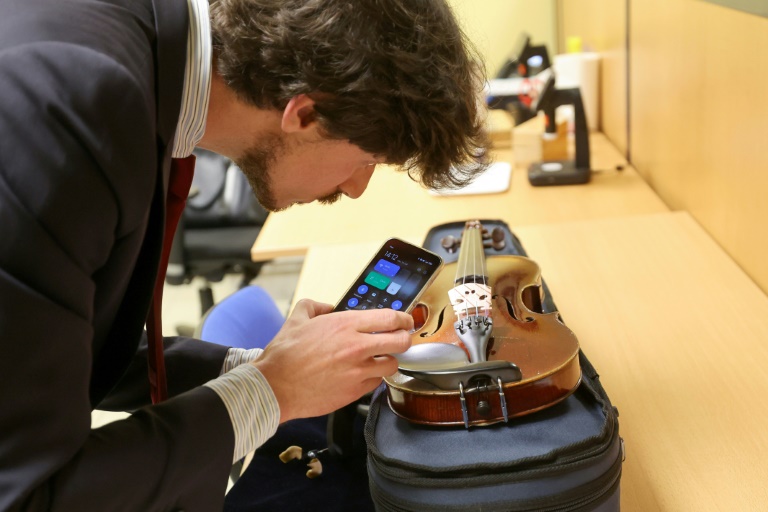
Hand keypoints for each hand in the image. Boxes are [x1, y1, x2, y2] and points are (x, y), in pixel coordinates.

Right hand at [251, 299, 412, 421]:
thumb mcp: (297, 319)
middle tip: (400, 340)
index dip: (404, 319)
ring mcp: (358, 370)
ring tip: (379, 360)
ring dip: (388, 361)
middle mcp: (357, 346)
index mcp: (346, 324)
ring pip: (392, 364)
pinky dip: (372, 378)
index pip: (391, 317)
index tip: (405, 321)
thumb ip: (313, 306)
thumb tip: (325, 306)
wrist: (275, 386)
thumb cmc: (285, 355)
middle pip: (401, 341)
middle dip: (404, 339)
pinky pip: (375, 383)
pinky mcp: (355, 391)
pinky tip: (362, 375)